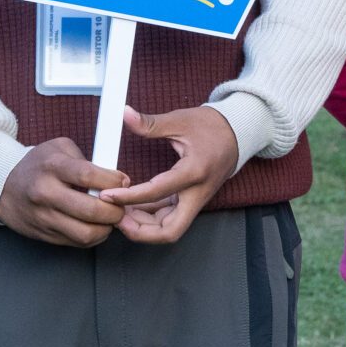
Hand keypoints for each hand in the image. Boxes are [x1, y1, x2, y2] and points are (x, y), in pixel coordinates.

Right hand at [0, 136, 128, 246]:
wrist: (5, 186)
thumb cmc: (39, 165)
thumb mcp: (60, 148)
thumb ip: (88, 159)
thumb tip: (115, 179)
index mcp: (52, 166)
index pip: (89, 176)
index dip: (114, 181)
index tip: (124, 182)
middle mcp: (45, 193)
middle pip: (91, 210)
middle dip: (115, 211)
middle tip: (122, 205)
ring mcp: (43, 217)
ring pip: (86, 233)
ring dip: (106, 228)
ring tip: (110, 218)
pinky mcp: (44, 235)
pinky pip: (77, 243)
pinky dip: (94, 236)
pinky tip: (96, 225)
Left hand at [109, 106, 241, 242]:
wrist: (238, 133)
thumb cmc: (212, 127)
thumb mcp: (180, 120)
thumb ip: (151, 123)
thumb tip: (126, 115)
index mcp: (194, 171)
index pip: (156, 192)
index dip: (128, 197)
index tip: (107, 195)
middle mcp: (197, 193)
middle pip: (170, 231)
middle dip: (141, 231)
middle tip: (116, 218)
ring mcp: (196, 200)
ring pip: (170, 229)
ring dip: (144, 227)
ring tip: (120, 213)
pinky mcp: (192, 201)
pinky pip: (171, 218)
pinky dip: (151, 218)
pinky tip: (133, 208)